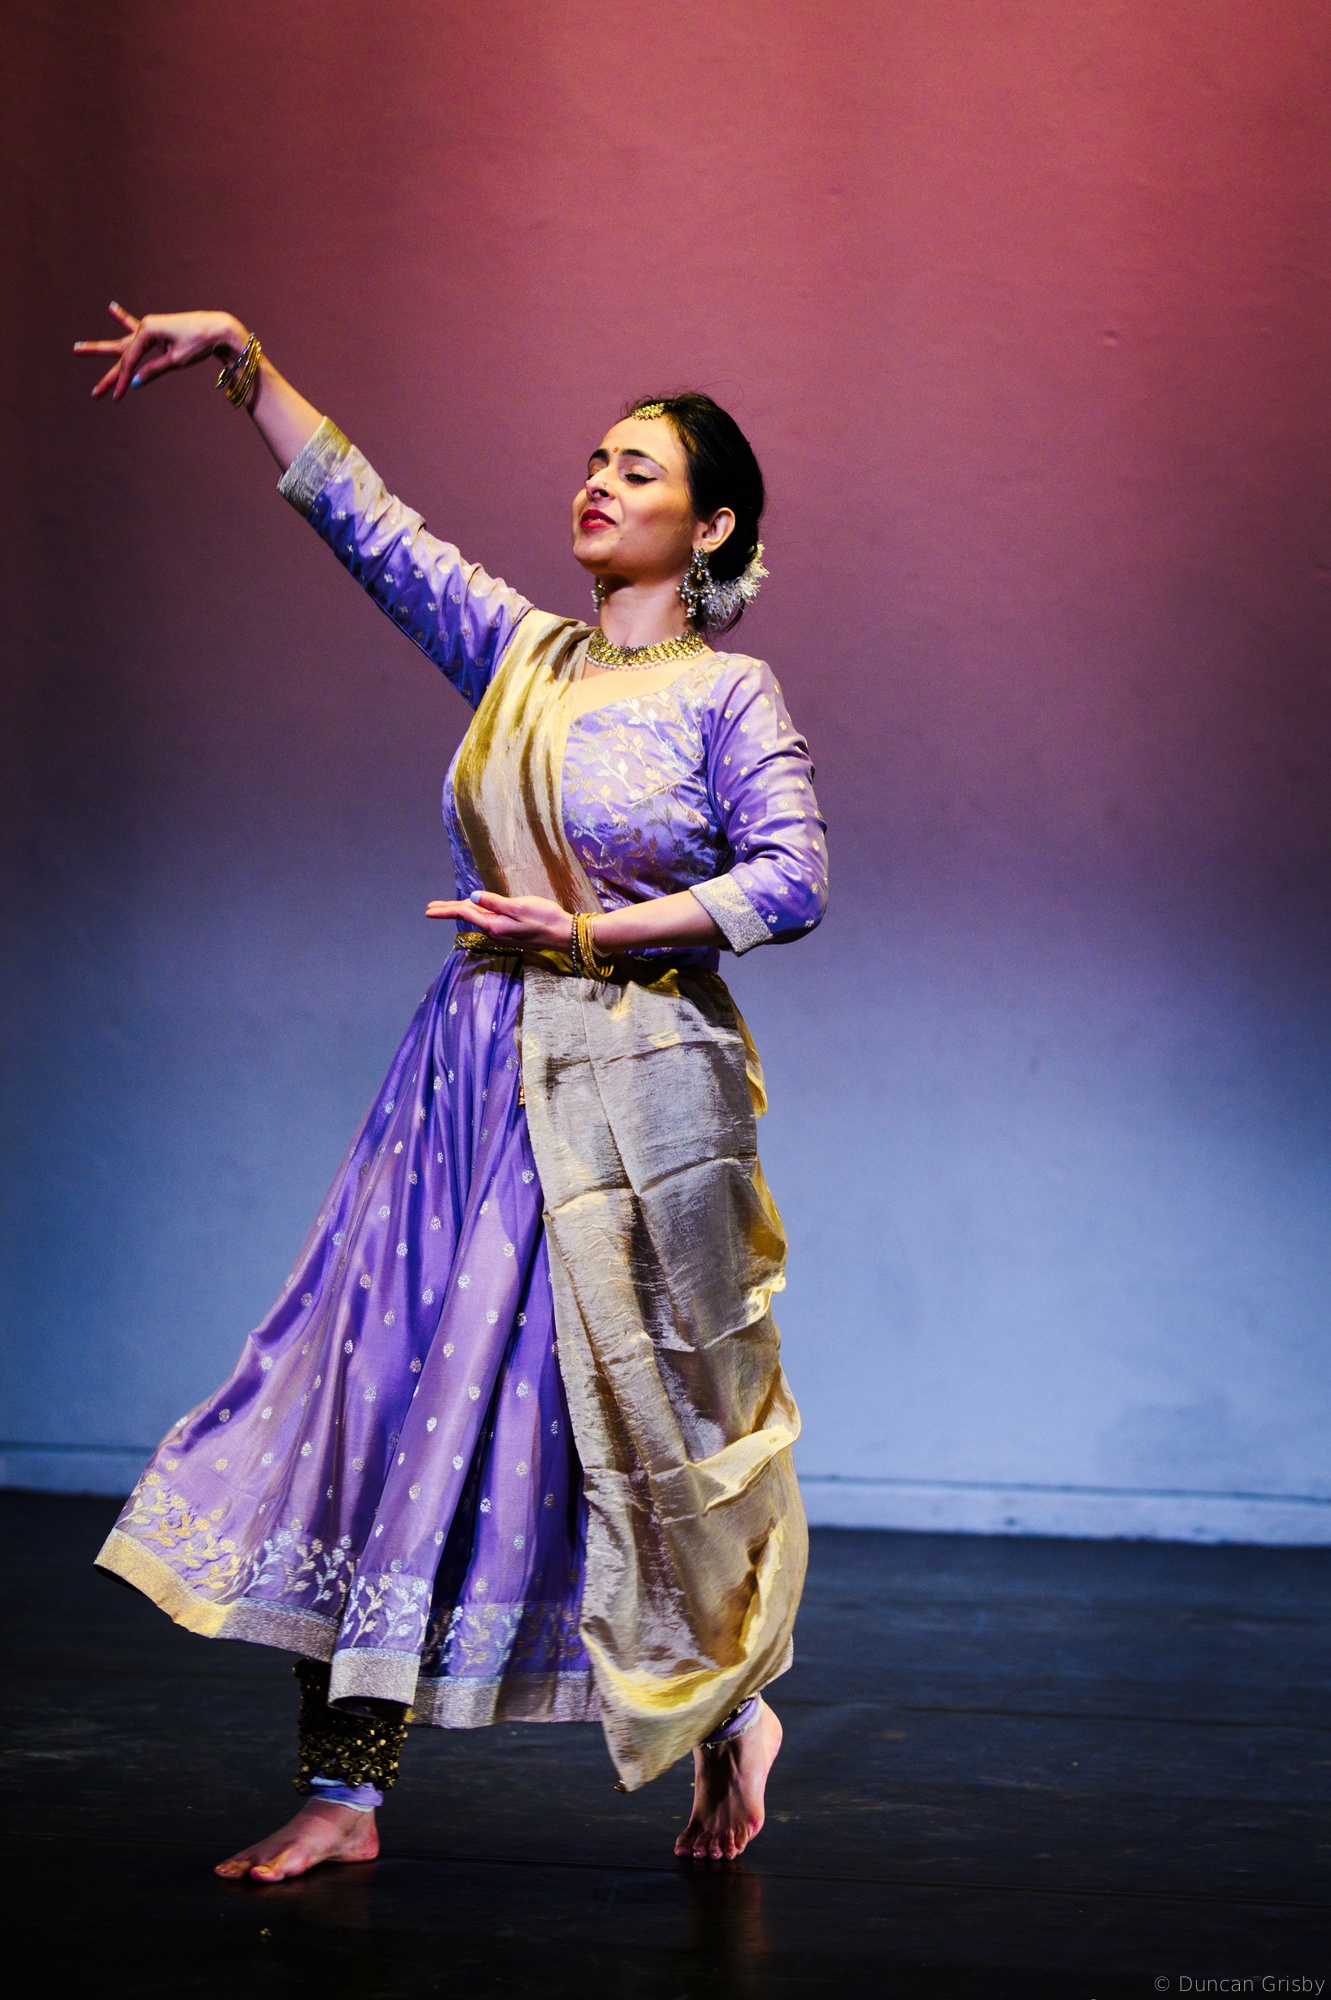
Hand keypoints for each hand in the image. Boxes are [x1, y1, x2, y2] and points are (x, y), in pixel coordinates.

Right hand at [74, 303, 245, 400]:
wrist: (217, 329)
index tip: (117, 397)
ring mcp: (149, 328)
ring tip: (78, 348)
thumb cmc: (198, 343)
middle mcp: (145, 327)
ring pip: (124, 345)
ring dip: (103, 349)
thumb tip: (134, 383)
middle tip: (90, 389)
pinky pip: (135, 326)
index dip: (122, 380)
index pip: (130, 361)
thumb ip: (154, 370)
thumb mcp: (176, 360)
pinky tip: (112, 308)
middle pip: (120, 354)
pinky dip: (123, 318)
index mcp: (147, 331)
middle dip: (106, 373)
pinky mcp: (156, 330)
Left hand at [425, 890, 571, 948]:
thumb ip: (494, 902)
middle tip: (430, 909)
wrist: (563, 934)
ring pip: (476, 919)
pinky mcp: (510, 932)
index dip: (445, 909)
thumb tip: (472, 897)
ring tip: (446, 907)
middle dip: (448, 911)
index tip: (428, 909)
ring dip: (461, 912)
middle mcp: (494, 932)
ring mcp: (502, 933)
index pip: (464, 913)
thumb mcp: (517, 907)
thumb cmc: (543, 917)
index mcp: (493, 925)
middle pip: (467, 918)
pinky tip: (472, 910)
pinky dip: (476, 914)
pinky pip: (487, 921)